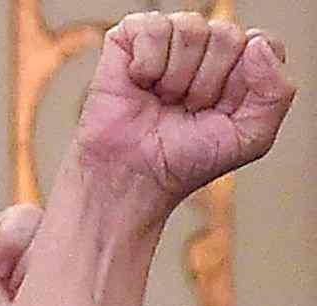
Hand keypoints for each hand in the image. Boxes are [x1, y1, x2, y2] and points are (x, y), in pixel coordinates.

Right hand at [74, 13, 294, 216]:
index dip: (240, 80)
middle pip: (226, 34)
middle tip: (186, 108)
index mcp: (238, 65)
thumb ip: (277, 91)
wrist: (134, 177)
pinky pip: (152, 27)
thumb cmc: (186, 160)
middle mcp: (205, 48)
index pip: (261, 42)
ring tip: (163, 99)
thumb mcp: (252, 136)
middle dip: (206, 82)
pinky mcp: (128, 41)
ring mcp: (167, 41)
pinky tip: (140, 82)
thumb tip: (256, 43)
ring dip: (175, 77)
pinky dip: (147, 62)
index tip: (218, 110)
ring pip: (190, 28)